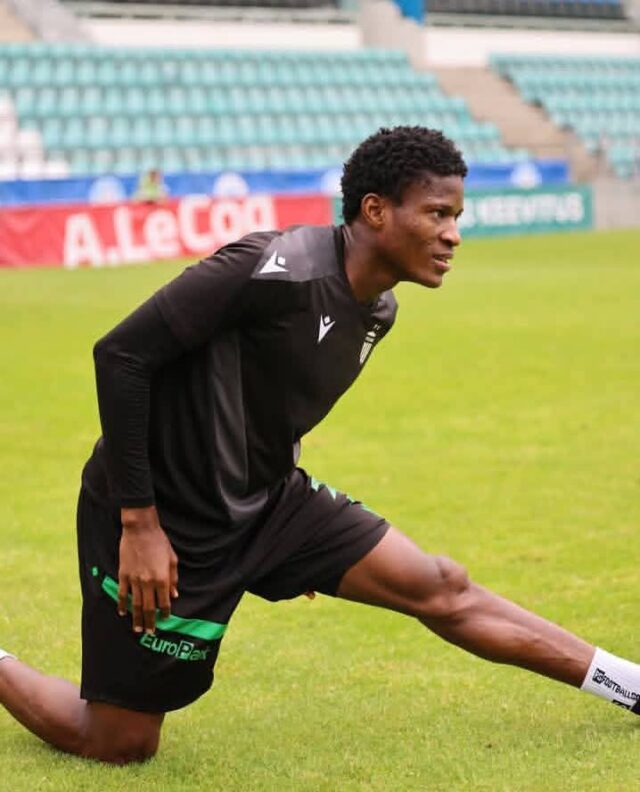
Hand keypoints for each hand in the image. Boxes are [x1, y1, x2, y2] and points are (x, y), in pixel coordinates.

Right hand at [118, 505, 178, 633]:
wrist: (140, 530)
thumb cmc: (159, 542)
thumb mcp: (172, 558)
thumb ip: (173, 578)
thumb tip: (174, 594)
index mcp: (162, 578)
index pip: (164, 602)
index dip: (165, 613)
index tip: (165, 619)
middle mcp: (148, 582)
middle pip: (148, 607)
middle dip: (150, 622)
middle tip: (150, 632)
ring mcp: (134, 580)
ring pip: (135, 604)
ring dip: (136, 618)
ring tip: (137, 629)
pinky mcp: (123, 575)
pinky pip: (123, 594)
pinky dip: (122, 604)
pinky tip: (122, 613)